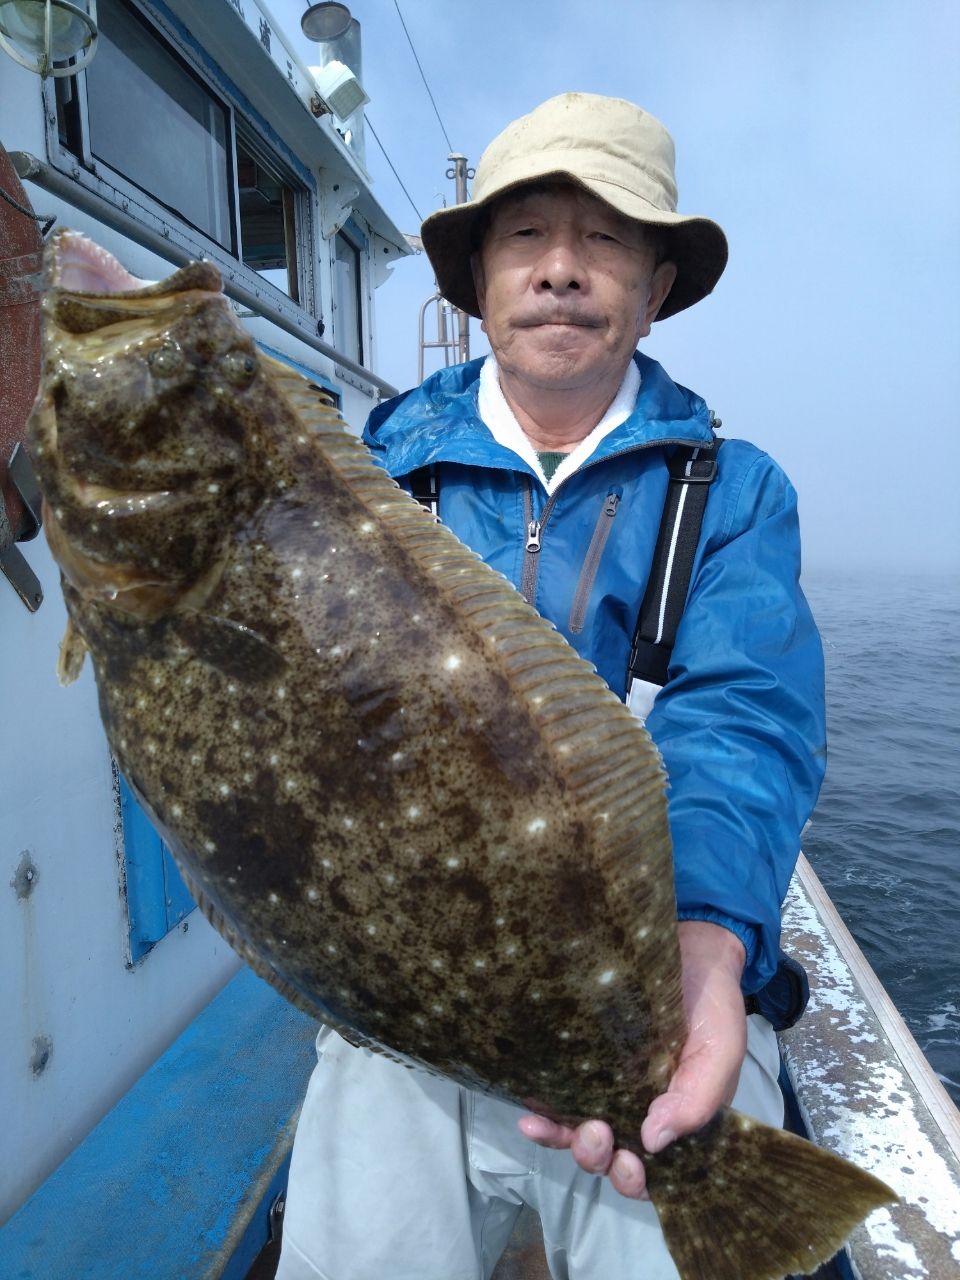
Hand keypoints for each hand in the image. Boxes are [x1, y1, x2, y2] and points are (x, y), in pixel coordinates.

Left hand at [517, 920, 747, 1197]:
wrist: (694, 948)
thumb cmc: (714, 1004)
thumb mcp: (721, 1050)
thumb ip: (698, 1098)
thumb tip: (654, 1141)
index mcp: (677, 1120)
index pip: (653, 1171)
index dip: (635, 1180)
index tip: (628, 1163)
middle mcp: (638, 1111)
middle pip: (609, 1156)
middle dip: (596, 1158)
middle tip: (595, 1135)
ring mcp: (608, 1086)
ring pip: (578, 1132)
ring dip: (563, 1140)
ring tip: (548, 1126)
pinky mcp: (584, 1059)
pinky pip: (560, 1096)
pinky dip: (544, 1112)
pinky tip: (529, 1112)